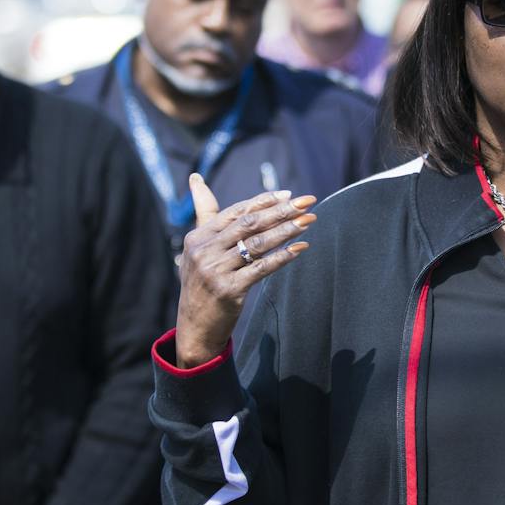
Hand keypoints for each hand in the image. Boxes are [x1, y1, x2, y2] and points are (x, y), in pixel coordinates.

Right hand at [176, 175, 315, 366]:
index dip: (264, 201)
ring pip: (258, 244)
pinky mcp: (229, 290)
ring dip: (287, 230)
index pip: (236, 211)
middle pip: (250, 224)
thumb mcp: (198, 248)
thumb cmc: (202, 283)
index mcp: (198, 237)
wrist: (195, 327)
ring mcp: (215, 270)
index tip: (289, 195)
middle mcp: (205, 251)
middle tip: (307, 201)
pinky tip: (300, 248)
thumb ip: (204, 213)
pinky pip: (262, 268)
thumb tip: (196, 178)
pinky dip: (283, 256)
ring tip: (309, 221)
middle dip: (281, 211)